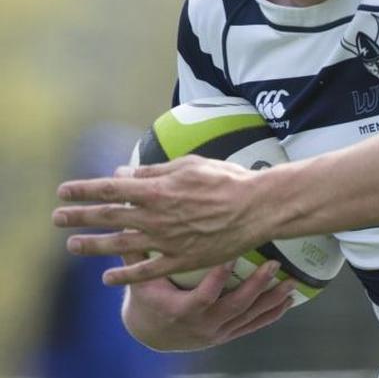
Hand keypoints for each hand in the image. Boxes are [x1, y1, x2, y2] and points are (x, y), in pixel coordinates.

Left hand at [53, 156, 264, 284]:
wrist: (258, 207)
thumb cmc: (228, 180)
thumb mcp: (191, 165)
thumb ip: (155, 172)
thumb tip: (124, 174)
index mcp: (157, 189)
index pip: (110, 189)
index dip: (84, 190)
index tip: (64, 191)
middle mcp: (156, 216)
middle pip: (108, 216)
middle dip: (79, 216)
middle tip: (57, 217)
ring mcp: (167, 240)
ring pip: (120, 244)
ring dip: (92, 245)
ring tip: (72, 246)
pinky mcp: (181, 259)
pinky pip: (146, 270)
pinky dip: (125, 274)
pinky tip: (108, 278)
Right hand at [123, 253, 294, 350]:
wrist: (154, 332)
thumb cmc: (149, 298)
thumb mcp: (141, 280)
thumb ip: (138, 254)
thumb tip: (127, 219)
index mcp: (180, 310)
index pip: (203, 296)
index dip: (218, 277)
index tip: (232, 253)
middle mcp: (202, 325)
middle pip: (234, 307)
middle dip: (256, 286)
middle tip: (274, 264)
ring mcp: (217, 332)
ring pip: (249, 317)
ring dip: (272, 299)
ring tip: (291, 281)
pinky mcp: (228, 334)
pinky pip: (254, 325)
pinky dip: (272, 313)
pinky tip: (289, 300)